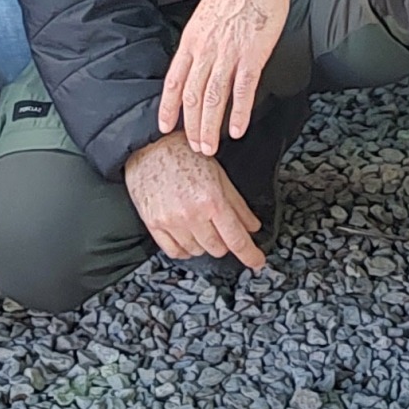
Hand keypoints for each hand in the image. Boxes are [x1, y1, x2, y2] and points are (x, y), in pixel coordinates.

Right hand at [124, 133, 266, 268]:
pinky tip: (188, 235)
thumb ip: (237, 204)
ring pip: (197, 251)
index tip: (257, 261)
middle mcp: (191, 214)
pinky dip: (185, 249)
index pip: (236, 238)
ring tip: (200, 222)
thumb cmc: (185, 154)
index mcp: (211, 200)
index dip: (250, 254)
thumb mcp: (219, 174)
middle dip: (225, 241)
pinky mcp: (154, 225)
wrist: (151, 146)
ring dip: (204, 243)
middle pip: (218, 248)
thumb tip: (252, 226)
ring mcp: (171, 222)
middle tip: (221, 227)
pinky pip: (175, 252)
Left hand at [158, 0, 293, 155]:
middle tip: (194, 146)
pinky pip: (243, 91)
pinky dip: (239, 114)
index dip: (168, 107)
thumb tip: (196, 62)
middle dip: (191, 126)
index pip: (174, 80)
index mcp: (192, 38)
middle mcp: (206, 49)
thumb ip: (199, 40)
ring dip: (211, 127)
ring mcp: (229, 54)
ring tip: (210, 146)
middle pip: (192, 96)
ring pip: (214, 99)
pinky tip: (237, 129)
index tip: (165, 126)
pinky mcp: (253, 56)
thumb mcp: (205, 13)